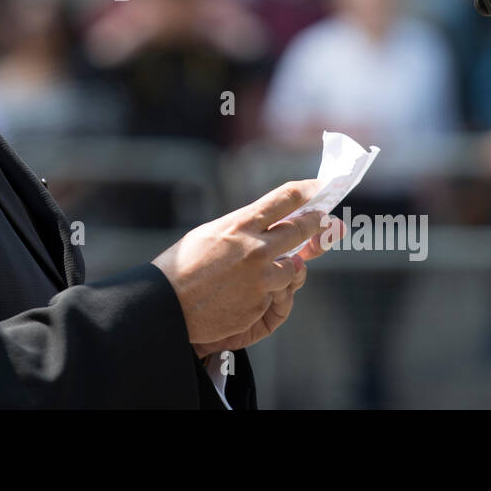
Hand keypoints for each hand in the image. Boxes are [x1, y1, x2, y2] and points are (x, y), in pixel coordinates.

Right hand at [152, 179, 342, 353]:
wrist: (166, 304)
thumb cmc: (181, 266)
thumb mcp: (210, 235)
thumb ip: (241, 230)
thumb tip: (266, 226)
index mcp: (240, 224)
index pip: (284, 199)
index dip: (307, 190)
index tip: (320, 187)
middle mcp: (256, 247)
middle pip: (301, 228)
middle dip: (316, 223)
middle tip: (325, 221)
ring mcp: (261, 277)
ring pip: (294, 268)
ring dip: (287, 268)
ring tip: (267, 271)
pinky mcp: (260, 303)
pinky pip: (275, 295)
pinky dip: (265, 293)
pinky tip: (242, 295)